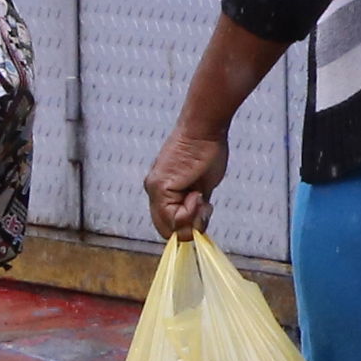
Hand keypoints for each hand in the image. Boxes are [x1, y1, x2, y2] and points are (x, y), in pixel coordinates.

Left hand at [144, 123, 229, 240]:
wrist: (203, 129)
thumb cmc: (207, 150)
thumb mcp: (203, 187)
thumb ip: (196, 206)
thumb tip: (197, 226)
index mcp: (163, 191)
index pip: (168, 225)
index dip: (187, 227)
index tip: (203, 212)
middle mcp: (154, 192)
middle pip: (167, 231)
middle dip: (189, 226)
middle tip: (203, 205)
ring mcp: (154, 190)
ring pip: (170, 228)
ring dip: (191, 218)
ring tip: (199, 196)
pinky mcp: (159, 187)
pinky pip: (174, 217)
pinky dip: (189, 211)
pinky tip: (197, 194)